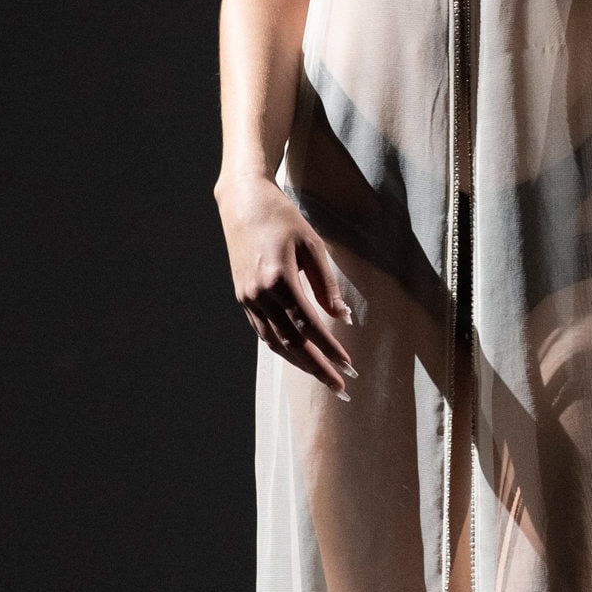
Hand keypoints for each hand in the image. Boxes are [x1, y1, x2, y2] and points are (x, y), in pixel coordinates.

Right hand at [215, 171, 356, 397]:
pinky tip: (299, 355)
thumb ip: (327, 284)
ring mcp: (247, 299)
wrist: (241, 203)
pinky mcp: (242, 298)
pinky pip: (263, 332)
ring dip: (300, 363)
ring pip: (275, 343)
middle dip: (317, 368)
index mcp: (279, 279)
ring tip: (323, 376)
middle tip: (340, 388)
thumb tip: (342, 318)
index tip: (350, 366)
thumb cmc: (282, 218)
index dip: (330, 349)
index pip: (310, 325)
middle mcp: (260, 294)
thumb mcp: (312, 245)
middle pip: (291, 343)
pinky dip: (282, 348)